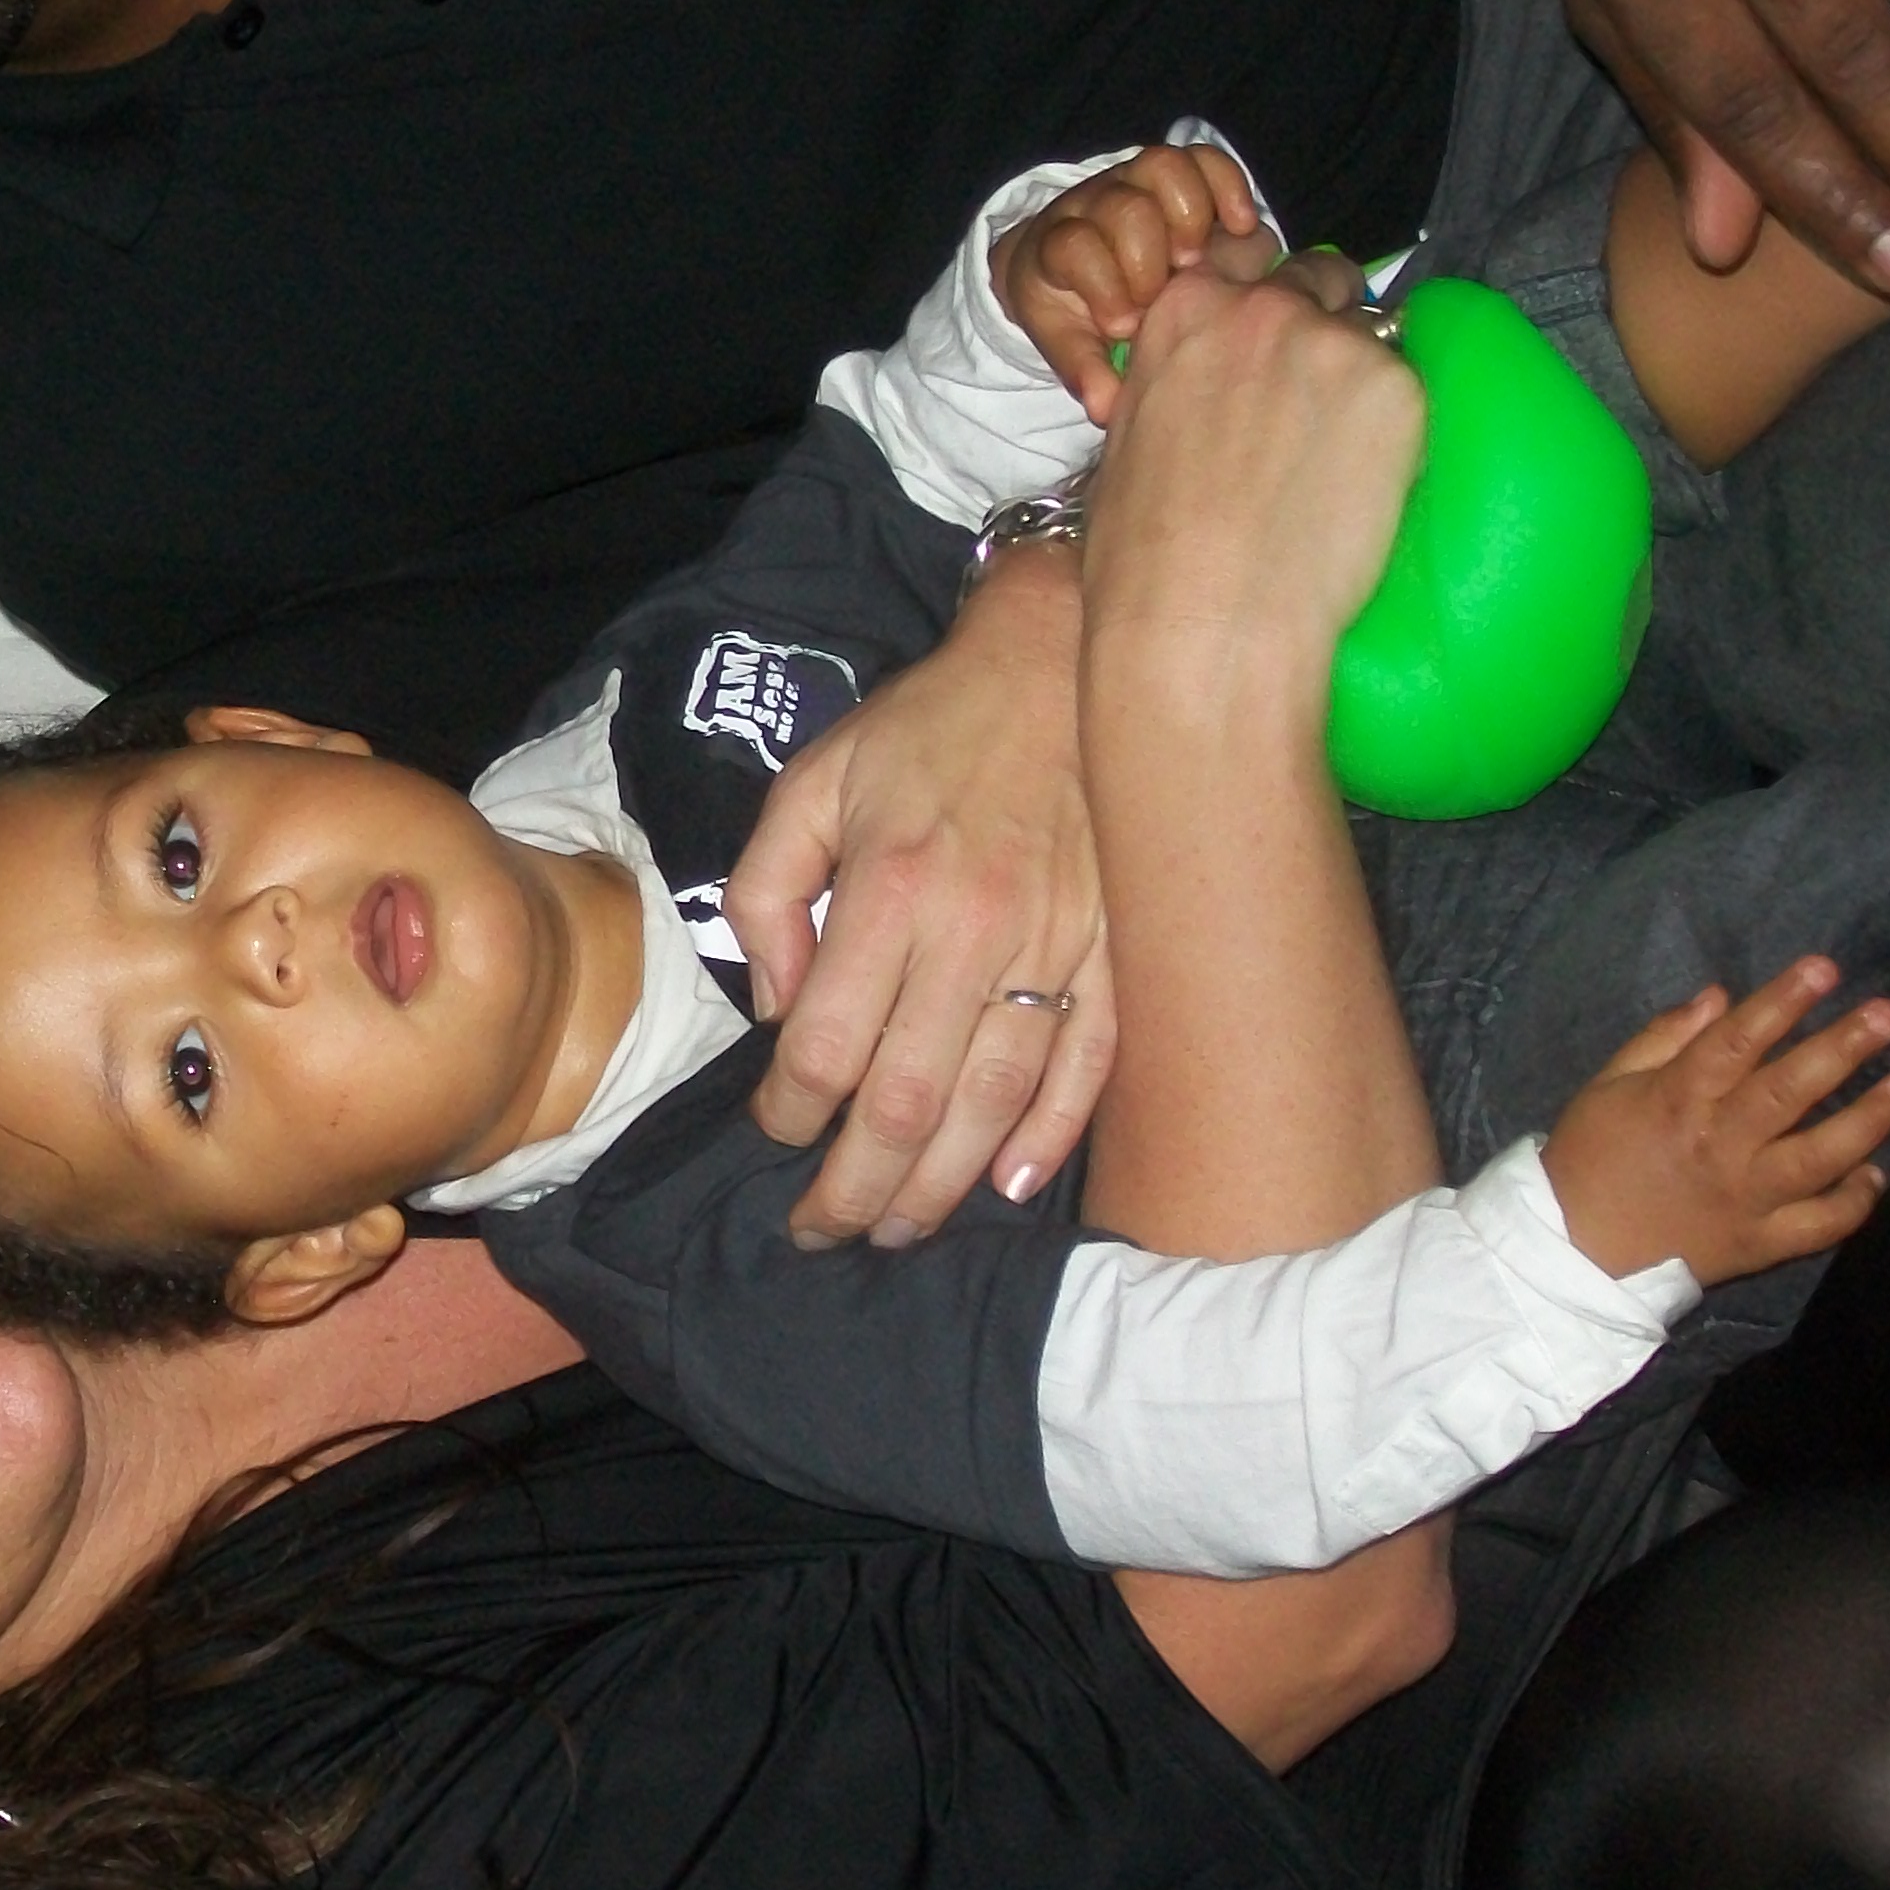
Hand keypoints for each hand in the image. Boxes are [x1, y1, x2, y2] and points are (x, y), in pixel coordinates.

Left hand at [728, 543, 1114, 1243]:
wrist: (1067, 660)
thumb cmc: (929, 727)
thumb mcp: (811, 782)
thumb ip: (769, 894)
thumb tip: (776, 1008)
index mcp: (888, 890)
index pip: (827, 1044)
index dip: (792, 1113)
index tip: (775, 1138)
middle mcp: (973, 929)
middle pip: (907, 1099)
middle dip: (857, 1184)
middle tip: (825, 1229)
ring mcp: (1059, 946)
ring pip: (993, 1102)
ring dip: (942, 1185)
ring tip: (899, 1229)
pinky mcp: (1120, 952)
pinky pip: (1088, 1067)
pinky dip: (1048, 1136)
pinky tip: (1007, 1185)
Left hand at [989, 144, 1281, 421]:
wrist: (1067, 259)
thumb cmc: (1073, 306)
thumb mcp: (1068, 339)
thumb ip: (1085, 369)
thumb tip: (1107, 409)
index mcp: (1056, 246)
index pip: (1072, 246)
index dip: (1102, 282)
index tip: (1124, 325)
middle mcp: (1092, 203)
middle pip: (1122, 206)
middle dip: (1148, 254)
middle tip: (1165, 295)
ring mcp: (1132, 179)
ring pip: (1161, 168)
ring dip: (1188, 215)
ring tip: (1199, 262)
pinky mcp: (1171, 172)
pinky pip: (1201, 157)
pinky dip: (1227, 185)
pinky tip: (1242, 227)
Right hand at [1083, 269, 1424, 678]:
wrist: (1206, 622)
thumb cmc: (1144, 558)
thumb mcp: (1129, 441)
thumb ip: (1178, 385)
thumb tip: (1211, 397)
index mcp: (1183, 311)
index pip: (1244, 260)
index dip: (1265, 299)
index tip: (1276, 335)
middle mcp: (1260, 309)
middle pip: (1321, 280)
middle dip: (1325, 324)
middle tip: (1319, 404)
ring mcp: (1335, 344)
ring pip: (1372, 338)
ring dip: (1361, 383)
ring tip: (1337, 464)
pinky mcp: (1398, 390)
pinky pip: (1410, 393)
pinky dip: (1395, 432)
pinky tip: (1361, 490)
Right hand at [1542, 957, 1889, 1280]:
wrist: (1573, 1250)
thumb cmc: (1588, 1157)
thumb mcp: (1605, 1086)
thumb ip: (1662, 1040)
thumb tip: (1719, 996)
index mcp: (1675, 1101)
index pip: (1735, 1042)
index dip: (1781, 1002)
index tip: (1824, 969)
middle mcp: (1717, 1145)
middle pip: (1787, 1091)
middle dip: (1841, 1048)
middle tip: (1888, 1016)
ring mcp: (1743, 1198)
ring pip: (1817, 1157)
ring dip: (1868, 1121)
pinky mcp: (1758, 1243)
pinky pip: (1818, 1225)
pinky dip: (1853, 1202)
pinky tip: (1875, 1173)